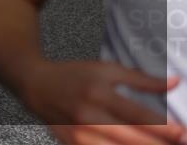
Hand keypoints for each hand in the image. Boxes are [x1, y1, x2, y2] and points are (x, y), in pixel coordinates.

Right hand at [21, 61, 183, 144]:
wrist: (35, 85)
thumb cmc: (73, 75)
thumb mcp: (106, 70)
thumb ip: (141, 78)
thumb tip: (175, 82)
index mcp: (99, 93)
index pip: (139, 115)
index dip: (165, 128)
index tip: (183, 132)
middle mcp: (89, 116)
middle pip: (131, 138)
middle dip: (158, 143)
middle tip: (180, 142)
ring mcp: (80, 134)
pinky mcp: (73, 144)